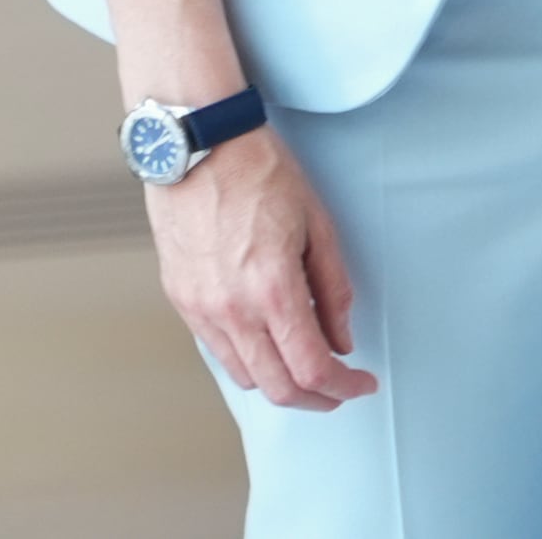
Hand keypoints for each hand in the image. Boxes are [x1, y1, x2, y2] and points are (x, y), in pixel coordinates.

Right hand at [145, 127, 376, 408]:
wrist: (198, 142)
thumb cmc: (258, 169)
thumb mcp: (318, 223)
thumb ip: (333, 289)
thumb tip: (342, 338)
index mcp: (272, 289)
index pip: (312, 369)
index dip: (344, 387)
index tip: (360, 382)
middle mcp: (231, 309)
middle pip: (279, 388)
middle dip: (317, 398)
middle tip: (339, 386)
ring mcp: (200, 308)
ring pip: (245, 377)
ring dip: (281, 383)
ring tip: (304, 365)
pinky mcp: (181, 299)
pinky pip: (218, 350)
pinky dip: (248, 360)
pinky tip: (267, 343)